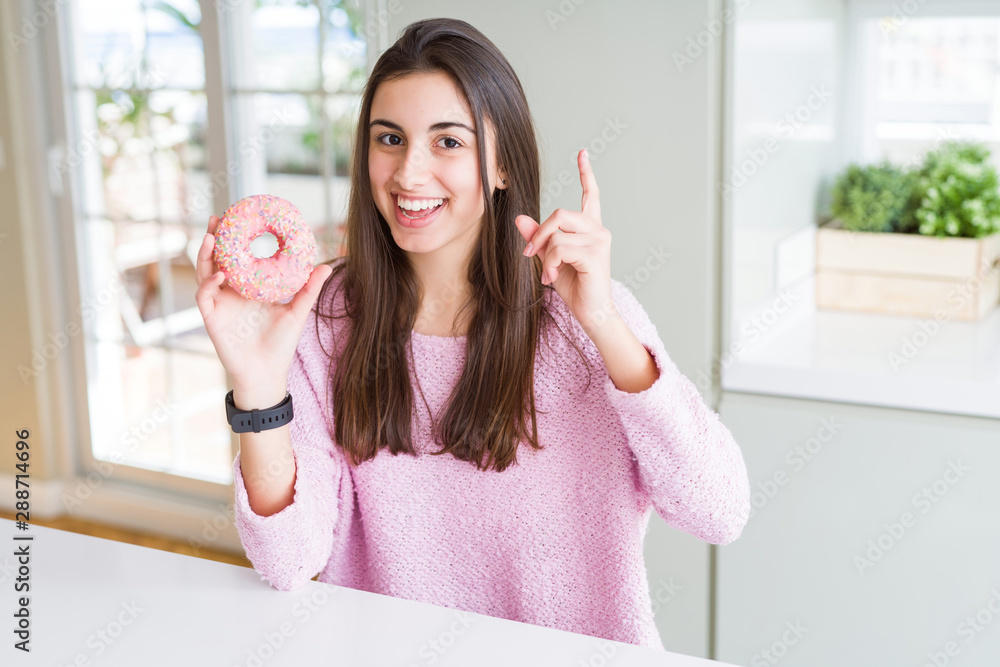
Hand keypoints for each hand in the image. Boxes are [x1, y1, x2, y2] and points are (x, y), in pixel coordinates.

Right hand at [194, 215, 331, 392]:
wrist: (267, 373)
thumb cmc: (280, 344)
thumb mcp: (297, 312)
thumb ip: (308, 289)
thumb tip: (327, 266)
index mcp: (246, 287)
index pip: (236, 256)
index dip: (234, 237)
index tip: (237, 216)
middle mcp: (229, 292)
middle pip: (215, 259)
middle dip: (213, 238)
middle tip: (216, 218)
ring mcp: (218, 304)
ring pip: (204, 273)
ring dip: (205, 255)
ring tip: (211, 237)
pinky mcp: (211, 318)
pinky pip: (204, 296)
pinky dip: (209, 284)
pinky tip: (220, 274)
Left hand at [514, 148, 615, 333]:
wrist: (591, 311)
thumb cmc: (575, 286)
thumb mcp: (550, 259)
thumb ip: (537, 238)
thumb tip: (519, 218)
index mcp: (590, 228)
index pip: (590, 194)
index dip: (586, 173)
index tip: (583, 152)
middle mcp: (598, 229)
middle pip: (559, 213)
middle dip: (539, 234)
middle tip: (529, 254)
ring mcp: (599, 240)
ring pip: (557, 232)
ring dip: (544, 254)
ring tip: (548, 273)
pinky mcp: (595, 253)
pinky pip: (560, 248)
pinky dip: (550, 264)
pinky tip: (553, 278)